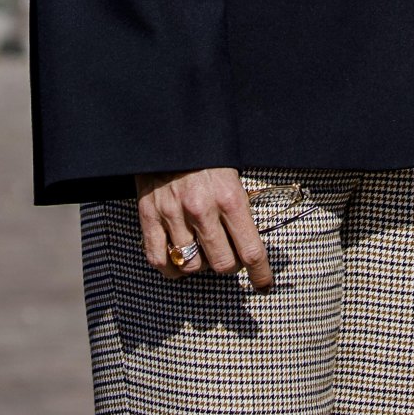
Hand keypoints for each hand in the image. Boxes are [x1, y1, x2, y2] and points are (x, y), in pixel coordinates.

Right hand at [135, 165, 272, 289]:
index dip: (261, 274)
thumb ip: (241, 205)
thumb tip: (252, 237)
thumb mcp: (233, 173)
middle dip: (230, 265)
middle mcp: (202, 209)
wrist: (169, 129)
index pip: (251, 250)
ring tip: (203, 250)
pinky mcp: (149, 216)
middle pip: (222, 264)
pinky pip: (159, 260)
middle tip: (229, 255)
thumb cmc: (207, 152)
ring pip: (191, 265)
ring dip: (200, 264)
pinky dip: (171, 266)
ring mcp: (172, 215)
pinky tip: (178, 257)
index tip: (265, 285)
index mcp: (229, 196)